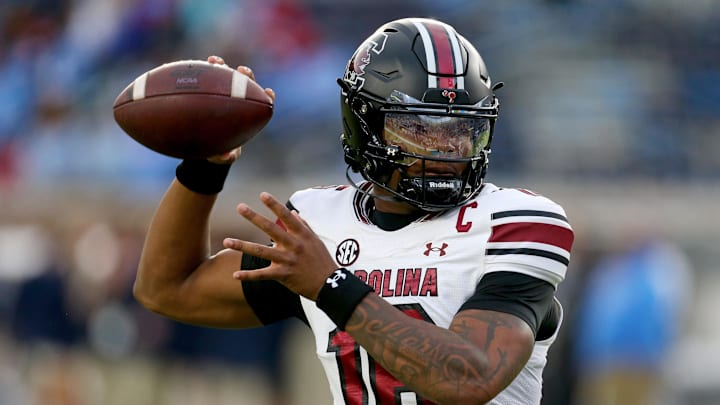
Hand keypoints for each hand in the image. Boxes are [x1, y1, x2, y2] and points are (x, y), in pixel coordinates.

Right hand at [205, 55, 275, 163]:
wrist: (204, 145)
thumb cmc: (219, 151)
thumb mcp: (222, 157)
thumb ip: (226, 157)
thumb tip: (225, 156)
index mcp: (247, 115)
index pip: (262, 103)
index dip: (268, 97)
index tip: (269, 92)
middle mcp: (237, 100)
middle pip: (246, 84)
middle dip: (246, 75)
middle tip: (242, 71)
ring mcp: (222, 93)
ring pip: (225, 76)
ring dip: (222, 66)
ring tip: (215, 61)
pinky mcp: (207, 91)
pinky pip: (204, 80)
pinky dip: (200, 74)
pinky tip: (192, 69)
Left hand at [223, 192, 337, 299]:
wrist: (330, 284)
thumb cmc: (322, 260)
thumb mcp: (315, 240)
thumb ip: (303, 225)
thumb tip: (293, 212)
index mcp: (301, 235)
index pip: (286, 216)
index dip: (274, 205)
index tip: (263, 194)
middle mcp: (293, 245)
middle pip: (271, 228)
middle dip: (254, 217)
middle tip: (240, 207)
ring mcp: (287, 260)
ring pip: (261, 251)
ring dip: (242, 246)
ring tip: (226, 241)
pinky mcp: (283, 275)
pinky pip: (263, 275)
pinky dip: (249, 276)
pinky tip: (235, 275)